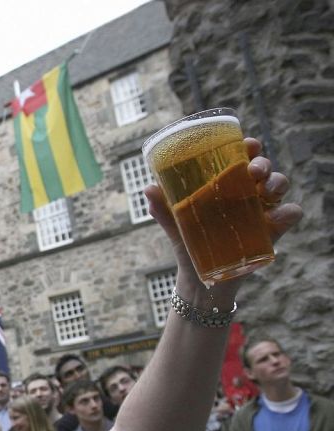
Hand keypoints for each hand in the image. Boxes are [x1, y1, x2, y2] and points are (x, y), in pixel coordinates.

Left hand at [143, 138, 301, 299]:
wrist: (200, 279)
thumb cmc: (189, 243)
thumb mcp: (175, 225)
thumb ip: (162, 208)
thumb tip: (147, 189)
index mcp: (224, 183)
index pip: (240, 156)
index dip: (247, 146)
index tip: (245, 144)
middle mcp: (246, 191)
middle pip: (262, 166)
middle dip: (262, 162)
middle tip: (252, 170)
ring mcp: (262, 209)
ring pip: (280, 184)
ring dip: (277, 181)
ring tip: (267, 190)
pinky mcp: (272, 230)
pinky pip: (290, 214)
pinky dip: (288, 213)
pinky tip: (277, 217)